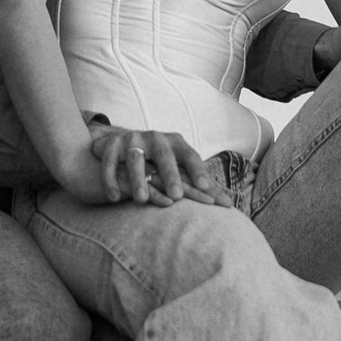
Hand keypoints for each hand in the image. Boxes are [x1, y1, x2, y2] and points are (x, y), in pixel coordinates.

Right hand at [58, 123, 207, 206]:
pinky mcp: (111, 147)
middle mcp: (155, 139)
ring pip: (135, 160)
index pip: (190, 156)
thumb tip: (231, 201)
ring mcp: (132, 141)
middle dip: (170, 175)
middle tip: (177, 196)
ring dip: (138, 180)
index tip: (207, 188)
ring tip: (142, 200)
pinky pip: (110, 164)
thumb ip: (200, 182)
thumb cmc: (157, 160)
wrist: (118, 142)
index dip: (198, 170)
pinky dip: (111, 180)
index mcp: (174, 143)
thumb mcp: (177, 165)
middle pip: (164, 156)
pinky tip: (114, 198)